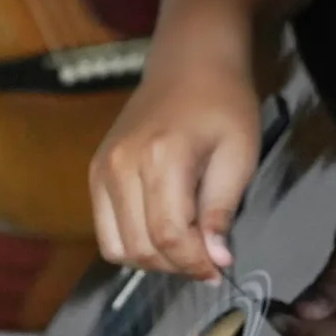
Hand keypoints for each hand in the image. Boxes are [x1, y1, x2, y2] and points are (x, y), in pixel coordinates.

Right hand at [90, 51, 262, 281]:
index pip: (169, 235)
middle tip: (207, 260)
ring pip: (117, 247)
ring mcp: (102, 170)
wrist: (189, 64)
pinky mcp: (96, 172)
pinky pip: (105, 230)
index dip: (195, 263)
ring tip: (184, 247)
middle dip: (176, 265)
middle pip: (140, 247)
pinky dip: (132, 243)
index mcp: (161, 158)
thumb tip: (216, 259)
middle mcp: (121, 166)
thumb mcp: (239, 154)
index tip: (219, 271)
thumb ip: (222, 209)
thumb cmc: (223, 103)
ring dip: (152, 260)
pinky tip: (160, 232)